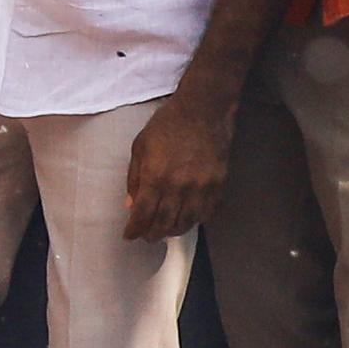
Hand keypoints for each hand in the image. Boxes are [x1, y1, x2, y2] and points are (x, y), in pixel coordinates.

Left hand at [121, 87, 233, 240]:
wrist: (203, 110)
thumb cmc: (166, 125)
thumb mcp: (140, 147)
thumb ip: (134, 178)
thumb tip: (130, 205)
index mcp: (156, 177)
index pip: (143, 214)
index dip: (135, 229)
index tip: (129, 236)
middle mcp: (179, 186)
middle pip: (165, 223)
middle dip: (154, 234)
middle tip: (148, 237)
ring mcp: (202, 187)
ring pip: (188, 221)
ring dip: (175, 230)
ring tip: (166, 231)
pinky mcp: (219, 184)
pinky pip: (209, 211)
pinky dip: (198, 220)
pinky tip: (189, 218)